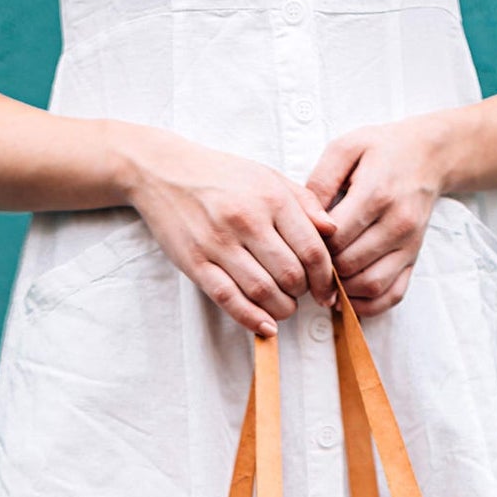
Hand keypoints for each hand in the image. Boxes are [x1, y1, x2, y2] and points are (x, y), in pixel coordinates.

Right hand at [118, 127, 337, 334]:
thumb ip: (304, 202)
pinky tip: (265, 326)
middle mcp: (246, 220)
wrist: (163, 171)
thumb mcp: (268, 176)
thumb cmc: (221, 176)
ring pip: (262, 291)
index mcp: (270, 197)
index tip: (326, 290)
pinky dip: (251, 319)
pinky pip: (228, 299)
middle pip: (290, 275)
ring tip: (283, 307)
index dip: (325, 278)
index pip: (311, 249)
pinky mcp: (195, 262)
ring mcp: (218, 243)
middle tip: (300, 295)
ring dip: (281, 309)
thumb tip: (333, 231)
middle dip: (302, 294)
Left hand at [305, 117, 446, 316]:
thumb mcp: (345, 148)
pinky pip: (392, 295)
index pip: (336, 238)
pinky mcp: (414, 258)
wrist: (428, 155)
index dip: (313, 245)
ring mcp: (409, 245)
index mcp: (376, 193)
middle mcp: (397, 223)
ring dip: (342, 290)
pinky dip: (367, 304)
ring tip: (326, 279)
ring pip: (369, 285)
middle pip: (349, 264)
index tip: (303, 241)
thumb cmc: (383, 149)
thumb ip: (320, 181)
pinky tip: (348, 295)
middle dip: (324, 268)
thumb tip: (304, 220)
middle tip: (309, 262)